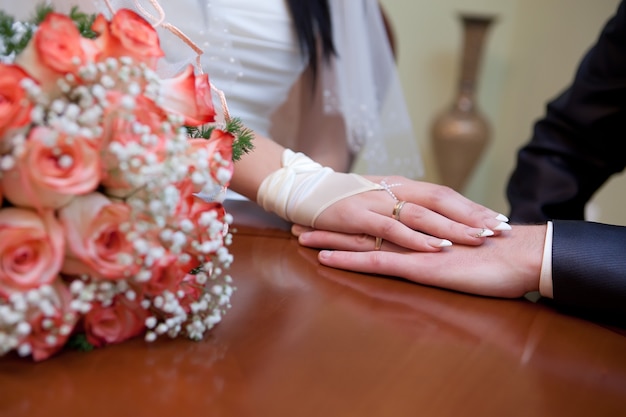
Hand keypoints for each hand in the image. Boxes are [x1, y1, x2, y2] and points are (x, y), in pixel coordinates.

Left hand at [297, 224, 546, 298]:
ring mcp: (412, 246)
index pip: (377, 218)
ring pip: (362, 238)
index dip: (350, 215)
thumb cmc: (500, 255)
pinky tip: (325, 258)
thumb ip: (443, 241)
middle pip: (361, 222)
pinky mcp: (417, 264)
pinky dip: (349, 258)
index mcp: (420, 226)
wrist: (523, 256)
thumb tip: (432, 242)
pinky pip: (375, 261)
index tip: (326, 213)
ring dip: (330, 237)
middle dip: (330, 221)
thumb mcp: (464, 246)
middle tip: (300, 219)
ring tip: (299, 235)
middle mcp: (410, 230)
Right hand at [309, 175, 511, 251]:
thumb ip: (401, 209)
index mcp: (401, 184)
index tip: (498, 220)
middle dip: (472, 215)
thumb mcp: (376, 200)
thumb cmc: (342, 197)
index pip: (444, 194)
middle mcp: (392, 189)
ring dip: (450, 227)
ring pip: (421, 213)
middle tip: (501, 230)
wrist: (302, 188)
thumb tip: (431, 223)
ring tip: (477, 239)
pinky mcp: (357, 215)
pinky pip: (391, 228)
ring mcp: (374, 202)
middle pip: (440, 200)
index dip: (471, 206)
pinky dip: (415, 238)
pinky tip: (435, 249)